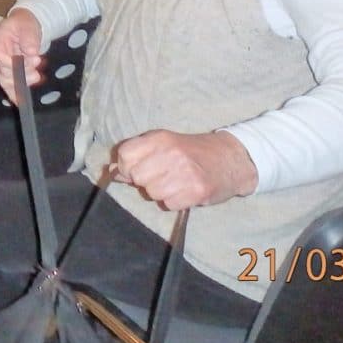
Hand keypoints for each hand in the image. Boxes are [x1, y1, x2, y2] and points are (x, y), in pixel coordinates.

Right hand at [0, 9, 43, 102]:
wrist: (26, 25)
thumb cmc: (25, 23)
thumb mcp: (27, 25)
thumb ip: (29, 38)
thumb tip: (31, 52)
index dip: (9, 63)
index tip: (23, 61)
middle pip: (3, 71)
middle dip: (20, 73)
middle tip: (36, 68)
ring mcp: (5, 65)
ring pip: (7, 81)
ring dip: (21, 83)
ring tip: (36, 76)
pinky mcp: (12, 71)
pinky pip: (10, 86)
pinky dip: (15, 94)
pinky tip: (21, 102)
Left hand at [110, 130, 256, 209]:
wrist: (231, 159)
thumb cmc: (194, 152)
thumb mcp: (165, 144)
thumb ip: (138, 155)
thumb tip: (111, 170)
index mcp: (160, 138)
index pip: (125, 155)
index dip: (127, 167)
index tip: (137, 170)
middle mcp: (171, 153)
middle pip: (136, 177)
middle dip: (145, 181)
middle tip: (161, 177)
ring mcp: (184, 172)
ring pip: (152, 193)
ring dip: (161, 192)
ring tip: (176, 183)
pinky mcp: (196, 191)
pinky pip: (169, 204)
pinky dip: (174, 202)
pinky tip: (185, 192)